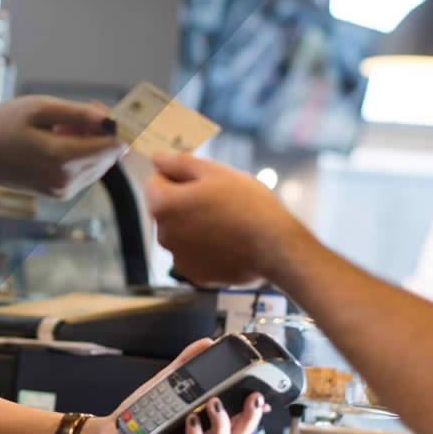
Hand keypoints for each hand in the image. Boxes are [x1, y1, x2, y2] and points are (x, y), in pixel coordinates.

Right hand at [0, 96, 122, 199]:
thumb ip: (77, 113)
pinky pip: (86, 172)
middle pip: (110, 156)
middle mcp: (68, 180)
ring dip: (91, 144)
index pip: (114, 146)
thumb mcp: (39, 108)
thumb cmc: (2, 126)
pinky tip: (57, 141)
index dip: (113, 124)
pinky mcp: (60, 193)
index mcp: (63, 159)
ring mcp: (64, 190)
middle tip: (76, 112)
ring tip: (61, 128)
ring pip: (100, 164)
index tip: (95, 108)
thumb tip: (111, 119)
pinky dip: (80, 155)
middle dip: (101, 133)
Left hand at [74, 338, 266, 433]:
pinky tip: (191, 419)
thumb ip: (188, 363)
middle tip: (252, 399)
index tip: (263, 396)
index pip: (241, 422)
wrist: (118, 432)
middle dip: (250, 419)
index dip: (257, 413)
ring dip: (222, 426)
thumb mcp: (169, 382)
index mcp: (207, 423)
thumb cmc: (146, 411)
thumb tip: (206, 343)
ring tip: (215, 403)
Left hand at [145, 151, 309, 286]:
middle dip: (185, 201)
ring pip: (181, 232)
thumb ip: (179, 163)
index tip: (202, 178)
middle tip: (219, 199)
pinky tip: (229, 242)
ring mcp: (179, 258)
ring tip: (227, 221)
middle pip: (168, 209)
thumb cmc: (247, 204)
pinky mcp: (196, 275)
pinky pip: (195, 254)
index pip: (155, 181)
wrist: (276, 247)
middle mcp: (163, 234)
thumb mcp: (215, 172)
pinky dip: (205, 247)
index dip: (177, 175)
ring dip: (194, 224)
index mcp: (163, 205)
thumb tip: (157, 158)